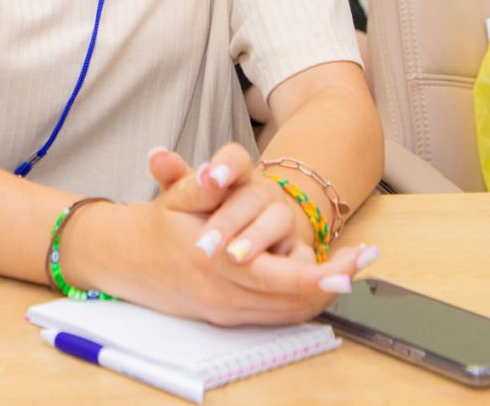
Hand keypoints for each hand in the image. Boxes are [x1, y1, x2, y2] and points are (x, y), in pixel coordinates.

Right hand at [61, 148, 375, 326]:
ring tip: (352, 268)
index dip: (321, 275)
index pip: (280, 279)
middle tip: (364, 260)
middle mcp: (224, 295)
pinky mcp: (229, 316)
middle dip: (333, 282)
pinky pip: (274, 314)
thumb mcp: (176, 195)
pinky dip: (301, 300)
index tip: (351, 264)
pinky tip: (321, 280)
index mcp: (214, 266)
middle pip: (293, 300)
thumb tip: (217, 172)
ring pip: (288, 312)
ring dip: (322, 292)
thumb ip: (199, 181)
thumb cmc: (158, 224)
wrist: (125, 260)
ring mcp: (227, 310)